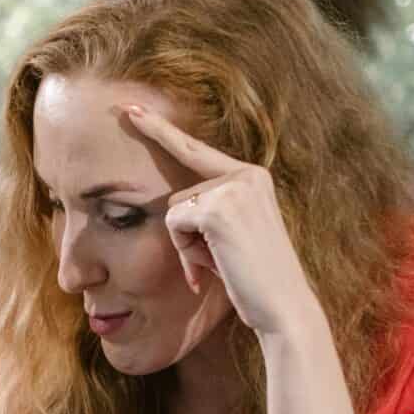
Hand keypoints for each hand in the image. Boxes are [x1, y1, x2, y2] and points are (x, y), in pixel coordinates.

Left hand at [117, 104, 321, 339]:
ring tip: (221, 263)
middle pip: (179, 196)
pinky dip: (186, 252)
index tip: (130, 108)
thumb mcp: (232, 234)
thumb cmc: (253, 278)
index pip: (195, 148)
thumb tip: (173, 209)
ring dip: (187, 246)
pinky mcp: (218, 208)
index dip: (159, 129)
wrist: (283, 306)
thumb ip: (209, 210)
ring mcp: (233, 188)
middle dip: (186, 236)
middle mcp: (245, 174)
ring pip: (174, 211)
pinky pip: (174, 225)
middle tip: (219, 262)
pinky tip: (216, 266)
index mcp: (251, 176)